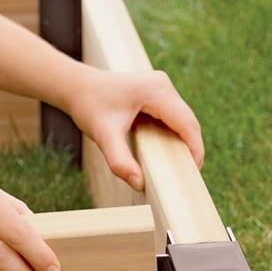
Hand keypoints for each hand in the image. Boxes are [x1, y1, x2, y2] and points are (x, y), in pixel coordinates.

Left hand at [67, 68, 204, 190]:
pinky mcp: (156, 95)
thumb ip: (119, 161)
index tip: (192, 174)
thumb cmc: (88, 106)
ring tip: (176, 169)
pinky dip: (172, 137)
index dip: (195, 150)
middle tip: (185, 178)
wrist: (76, 88)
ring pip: (182, 121)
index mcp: (157, 91)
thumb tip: (139, 183)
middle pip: (188, 122)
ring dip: (182, 144)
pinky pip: (172, 119)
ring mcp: (161, 89)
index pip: (187, 124)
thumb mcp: (103, 136)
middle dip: (190, 149)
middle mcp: (163, 86)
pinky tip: (165, 156)